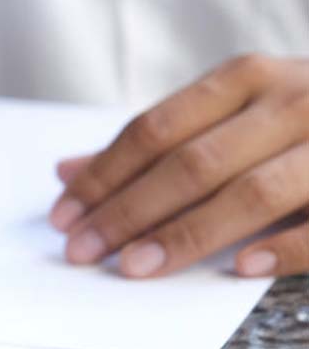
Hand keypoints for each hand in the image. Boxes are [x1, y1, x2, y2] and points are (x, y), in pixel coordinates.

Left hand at [50, 54, 308, 277]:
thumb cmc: (300, 121)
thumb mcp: (232, 116)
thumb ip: (156, 144)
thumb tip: (66, 171)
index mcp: (247, 79)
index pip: (155, 130)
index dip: (104, 175)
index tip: (63, 217)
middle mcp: (293, 100)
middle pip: (193, 163)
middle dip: (128, 211)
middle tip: (82, 252)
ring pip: (253, 191)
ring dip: (188, 235)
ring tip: (134, 268)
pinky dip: (284, 247)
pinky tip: (237, 269)